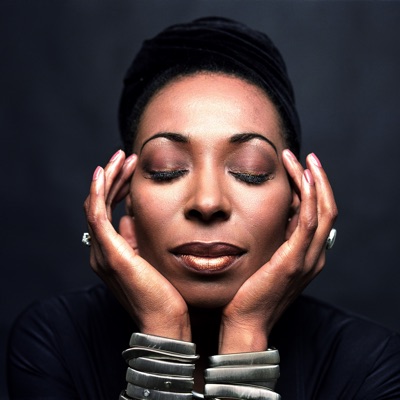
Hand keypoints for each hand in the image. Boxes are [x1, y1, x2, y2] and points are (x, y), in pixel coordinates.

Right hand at [83, 150, 190, 339]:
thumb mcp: (150, 256)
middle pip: (100, 204)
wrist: (166, 320)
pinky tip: (104, 173)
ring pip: (97, 205)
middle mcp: (102, 250)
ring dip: (108, 179)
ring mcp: (104, 252)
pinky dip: (98, 192)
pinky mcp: (111, 253)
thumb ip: (136, 237)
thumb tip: (129, 216)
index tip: (133, 169)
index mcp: (112, 251)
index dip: (117, 186)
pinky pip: (98, 216)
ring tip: (123, 158)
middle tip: (126, 157)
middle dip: (113, 177)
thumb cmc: (164, 291)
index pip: (108, 210)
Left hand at [219, 150, 337, 352]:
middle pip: (326, 209)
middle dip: (318, 180)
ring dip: (313, 182)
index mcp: (307, 255)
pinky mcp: (293, 261)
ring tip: (301, 159)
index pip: (319, 215)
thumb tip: (267, 215)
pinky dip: (309, 199)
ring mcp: (306, 259)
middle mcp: (313, 256)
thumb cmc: (251, 292)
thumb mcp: (265, 260)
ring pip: (321, 211)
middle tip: (305, 157)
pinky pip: (308, 223)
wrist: (246, 321)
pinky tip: (302, 179)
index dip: (314, 189)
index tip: (300, 168)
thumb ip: (273, 240)